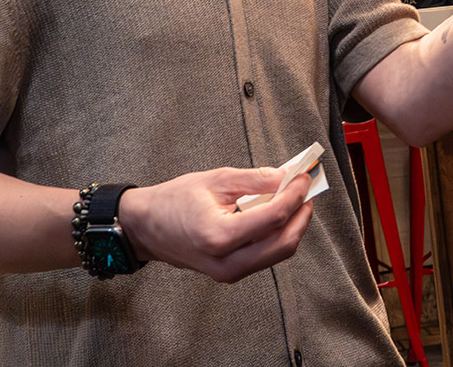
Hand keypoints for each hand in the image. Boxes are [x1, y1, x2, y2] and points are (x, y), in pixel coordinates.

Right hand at [118, 167, 317, 282]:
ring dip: (293, 226)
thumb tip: (287, 177)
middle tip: (306, 191)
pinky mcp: (230, 274)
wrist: (145, 227)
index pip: (274, 217)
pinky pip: (265, 257)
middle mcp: (227, 262)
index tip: (304, 177)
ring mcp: (229, 273)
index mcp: (219, 236)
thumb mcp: (215, 180)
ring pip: (278, 254)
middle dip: (301, 215)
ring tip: (296, 200)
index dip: (295, 195)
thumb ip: (255, 179)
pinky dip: (278, 235)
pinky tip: (278, 214)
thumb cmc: (173, 201)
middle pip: (284, 243)